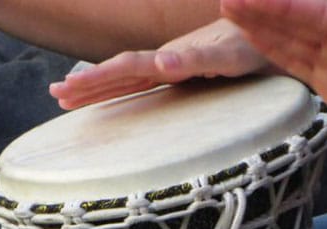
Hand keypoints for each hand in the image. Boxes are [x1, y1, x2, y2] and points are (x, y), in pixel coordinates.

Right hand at [49, 19, 266, 109]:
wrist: (270, 34)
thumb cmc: (252, 49)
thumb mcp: (226, 57)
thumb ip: (196, 59)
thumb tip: (160, 64)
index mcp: (173, 58)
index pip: (127, 68)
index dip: (99, 78)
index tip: (71, 87)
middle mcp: (169, 60)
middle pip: (121, 72)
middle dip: (89, 84)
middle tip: (55, 95)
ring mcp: (175, 65)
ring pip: (128, 77)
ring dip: (98, 87)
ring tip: (67, 96)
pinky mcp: (184, 72)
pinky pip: (145, 82)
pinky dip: (122, 88)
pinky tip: (109, 93)